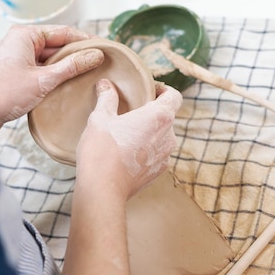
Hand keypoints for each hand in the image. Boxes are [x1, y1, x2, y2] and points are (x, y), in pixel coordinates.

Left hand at [0, 25, 103, 137]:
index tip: (104, 48)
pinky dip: (56, 75)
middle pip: (58, 44)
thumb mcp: (45, 80)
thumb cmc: (3, 94)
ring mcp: (19, 57)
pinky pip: (43, 69)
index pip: (64, 32)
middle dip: (78, 54)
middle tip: (101, 63)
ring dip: (67, 67)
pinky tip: (70, 85)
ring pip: (51, 58)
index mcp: (25, 35)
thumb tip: (95, 55)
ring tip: (90, 75)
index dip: (86, 40)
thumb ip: (72, 66)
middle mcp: (21, 42)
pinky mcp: (18, 73)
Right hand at [75, 79, 182, 199]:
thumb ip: (106, 98)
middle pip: (167, 117)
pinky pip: (156, 153)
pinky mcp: (159, 171)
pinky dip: (146, 149)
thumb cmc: (102, 151)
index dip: (164, 90)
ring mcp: (166, 156)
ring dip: (149, 132)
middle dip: (151, 112)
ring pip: (162, 136)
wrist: (103, 190)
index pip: (174, 96)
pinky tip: (127, 152)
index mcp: (159, 117)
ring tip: (127, 133)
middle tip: (131, 111)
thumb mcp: (100, 119)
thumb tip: (106, 84)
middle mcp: (169, 136)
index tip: (150, 90)